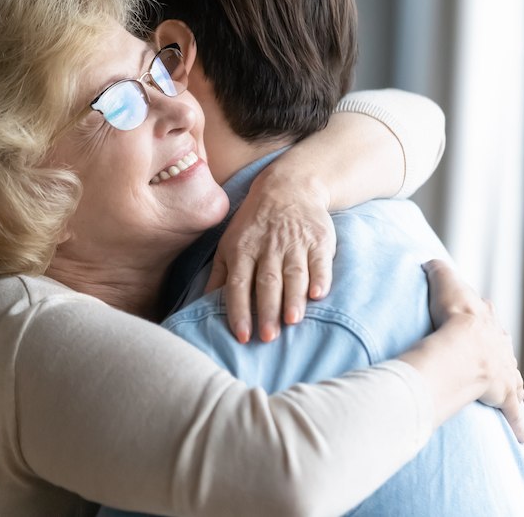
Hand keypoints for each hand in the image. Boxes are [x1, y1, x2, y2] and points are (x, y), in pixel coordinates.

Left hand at [206, 172, 335, 344]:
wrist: (288, 187)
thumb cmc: (253, 223)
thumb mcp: (229, 243)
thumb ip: (219, 275)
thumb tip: (202, 305)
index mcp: (242, 250)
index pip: (238, 284)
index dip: (238, 310)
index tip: (242, 336)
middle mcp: (267, 248)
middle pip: (267, 282)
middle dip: (266, 310)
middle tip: (268, 337)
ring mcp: (294, 243)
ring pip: (293, 274)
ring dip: (293, 298)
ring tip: (292, 320)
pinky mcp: (318, 240)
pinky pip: (320, 262)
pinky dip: (320, 278)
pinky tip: (319, 295)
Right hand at [421, 260, 523, 442]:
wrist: (466, 345)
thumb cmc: (453, 316)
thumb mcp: (444, 284)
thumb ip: (437, 269)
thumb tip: (429, 260)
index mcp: (486, 321)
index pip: (485, 315)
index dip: (478, 316)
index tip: (473, 317)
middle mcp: (499, 345)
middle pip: (500, 346)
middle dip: (495, 350)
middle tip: (485, 355)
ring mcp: (504, 370)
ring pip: (510, 376)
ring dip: (508, 381)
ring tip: (504, 386)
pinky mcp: (503, 394)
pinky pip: (512, 412)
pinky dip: (518, 424)